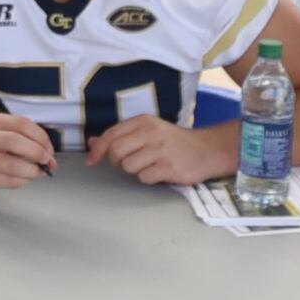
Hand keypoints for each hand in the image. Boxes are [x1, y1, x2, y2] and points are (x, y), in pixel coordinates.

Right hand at [0, 112, 57, 190]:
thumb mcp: (2, 131)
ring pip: (14, 165)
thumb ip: (25, 138)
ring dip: (32, 170)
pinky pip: (10, 181)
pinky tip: (25, 177)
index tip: (48, 148)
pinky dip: (24, 181)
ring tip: (37, 171)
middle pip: (15, 141)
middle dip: (37, 153)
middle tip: (46, 160)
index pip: (22, 124)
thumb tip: (48, 153)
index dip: (41, 137)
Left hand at [83, 116, 226, 186]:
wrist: (207, 150)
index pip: (111, 134)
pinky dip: (148, 178)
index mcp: (144, 121)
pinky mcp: (170, 167)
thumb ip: (121, 136)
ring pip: (128, 166)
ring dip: (134, 170)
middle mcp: (152, 133)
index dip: (97, 149)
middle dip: (116, 161)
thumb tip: (92, 142)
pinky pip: (144, 178)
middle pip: (116, 151)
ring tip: (148, 166)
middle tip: (128, 162)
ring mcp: (161, 150)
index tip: (91, 160)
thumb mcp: (147, 131)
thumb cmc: (173, 141)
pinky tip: (159, 172)